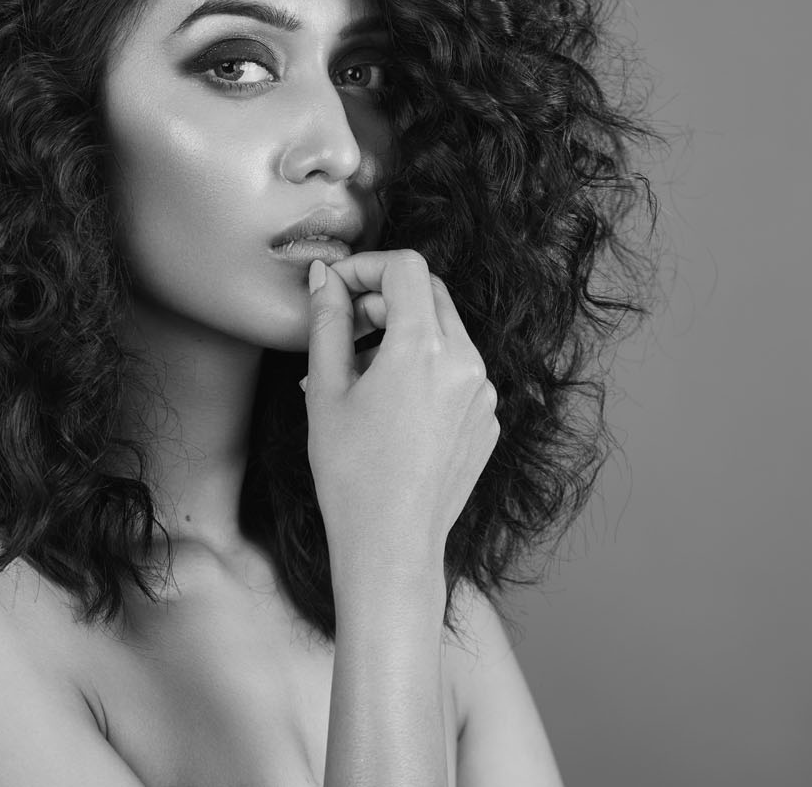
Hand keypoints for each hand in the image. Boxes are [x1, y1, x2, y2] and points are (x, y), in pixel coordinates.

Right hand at [303, 250, 500, 573]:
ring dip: (403, 332)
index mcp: (424, 349)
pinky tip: (388, 405)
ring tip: (359, 372)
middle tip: (344, 327)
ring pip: (445, 332)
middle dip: (384, 297)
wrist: (391, 545)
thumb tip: (324, 277)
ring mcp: (484, 393)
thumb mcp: (326, 390)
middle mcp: (466, 363)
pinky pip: (458, 371)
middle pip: (429, 293)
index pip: (405, 268)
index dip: (365, 267)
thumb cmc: (351, 473)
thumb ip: (327, 321)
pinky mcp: (488, 420)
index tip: (335, 287)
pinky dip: (424, 368)